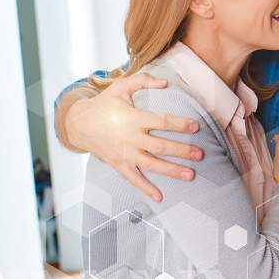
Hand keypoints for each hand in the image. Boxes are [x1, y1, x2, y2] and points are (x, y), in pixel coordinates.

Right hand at [65, 73, 202, 201]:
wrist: (78, 124)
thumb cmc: (103, 104)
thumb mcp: (120, 87)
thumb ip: (142, 81)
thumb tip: (165, 82)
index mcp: (132, 118)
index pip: (161, 122)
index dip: (179, 124)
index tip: (195, 126)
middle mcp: (129, 138)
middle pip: (160, 146)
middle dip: (182, 150)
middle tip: (201, 154)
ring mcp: (124, 154)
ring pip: (151, 164)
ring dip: (172, 171)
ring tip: (191, 175)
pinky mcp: (118, 164)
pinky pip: (133, 179)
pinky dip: (146, 189)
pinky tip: (160, 197)